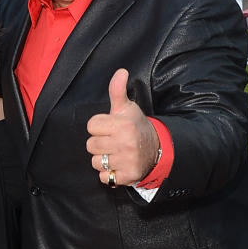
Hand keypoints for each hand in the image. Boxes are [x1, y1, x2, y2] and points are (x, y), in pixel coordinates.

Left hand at [86, 68, 159, 187]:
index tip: (110, 127)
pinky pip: (104, 177)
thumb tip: (121, 71)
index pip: (91, 125)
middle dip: (100, 143)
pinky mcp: (128, 176)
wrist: (157, 149)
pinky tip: (118, 165)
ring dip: (103, 160)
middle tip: (113, 141)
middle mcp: (125, 143)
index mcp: (123, 124)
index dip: (99, 126)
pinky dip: (109, 174)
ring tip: (115, 153)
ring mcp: (127, 160)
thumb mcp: (127, 108)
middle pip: (90, 145)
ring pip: (96, 162)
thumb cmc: (136, 126)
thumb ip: (117, 91)